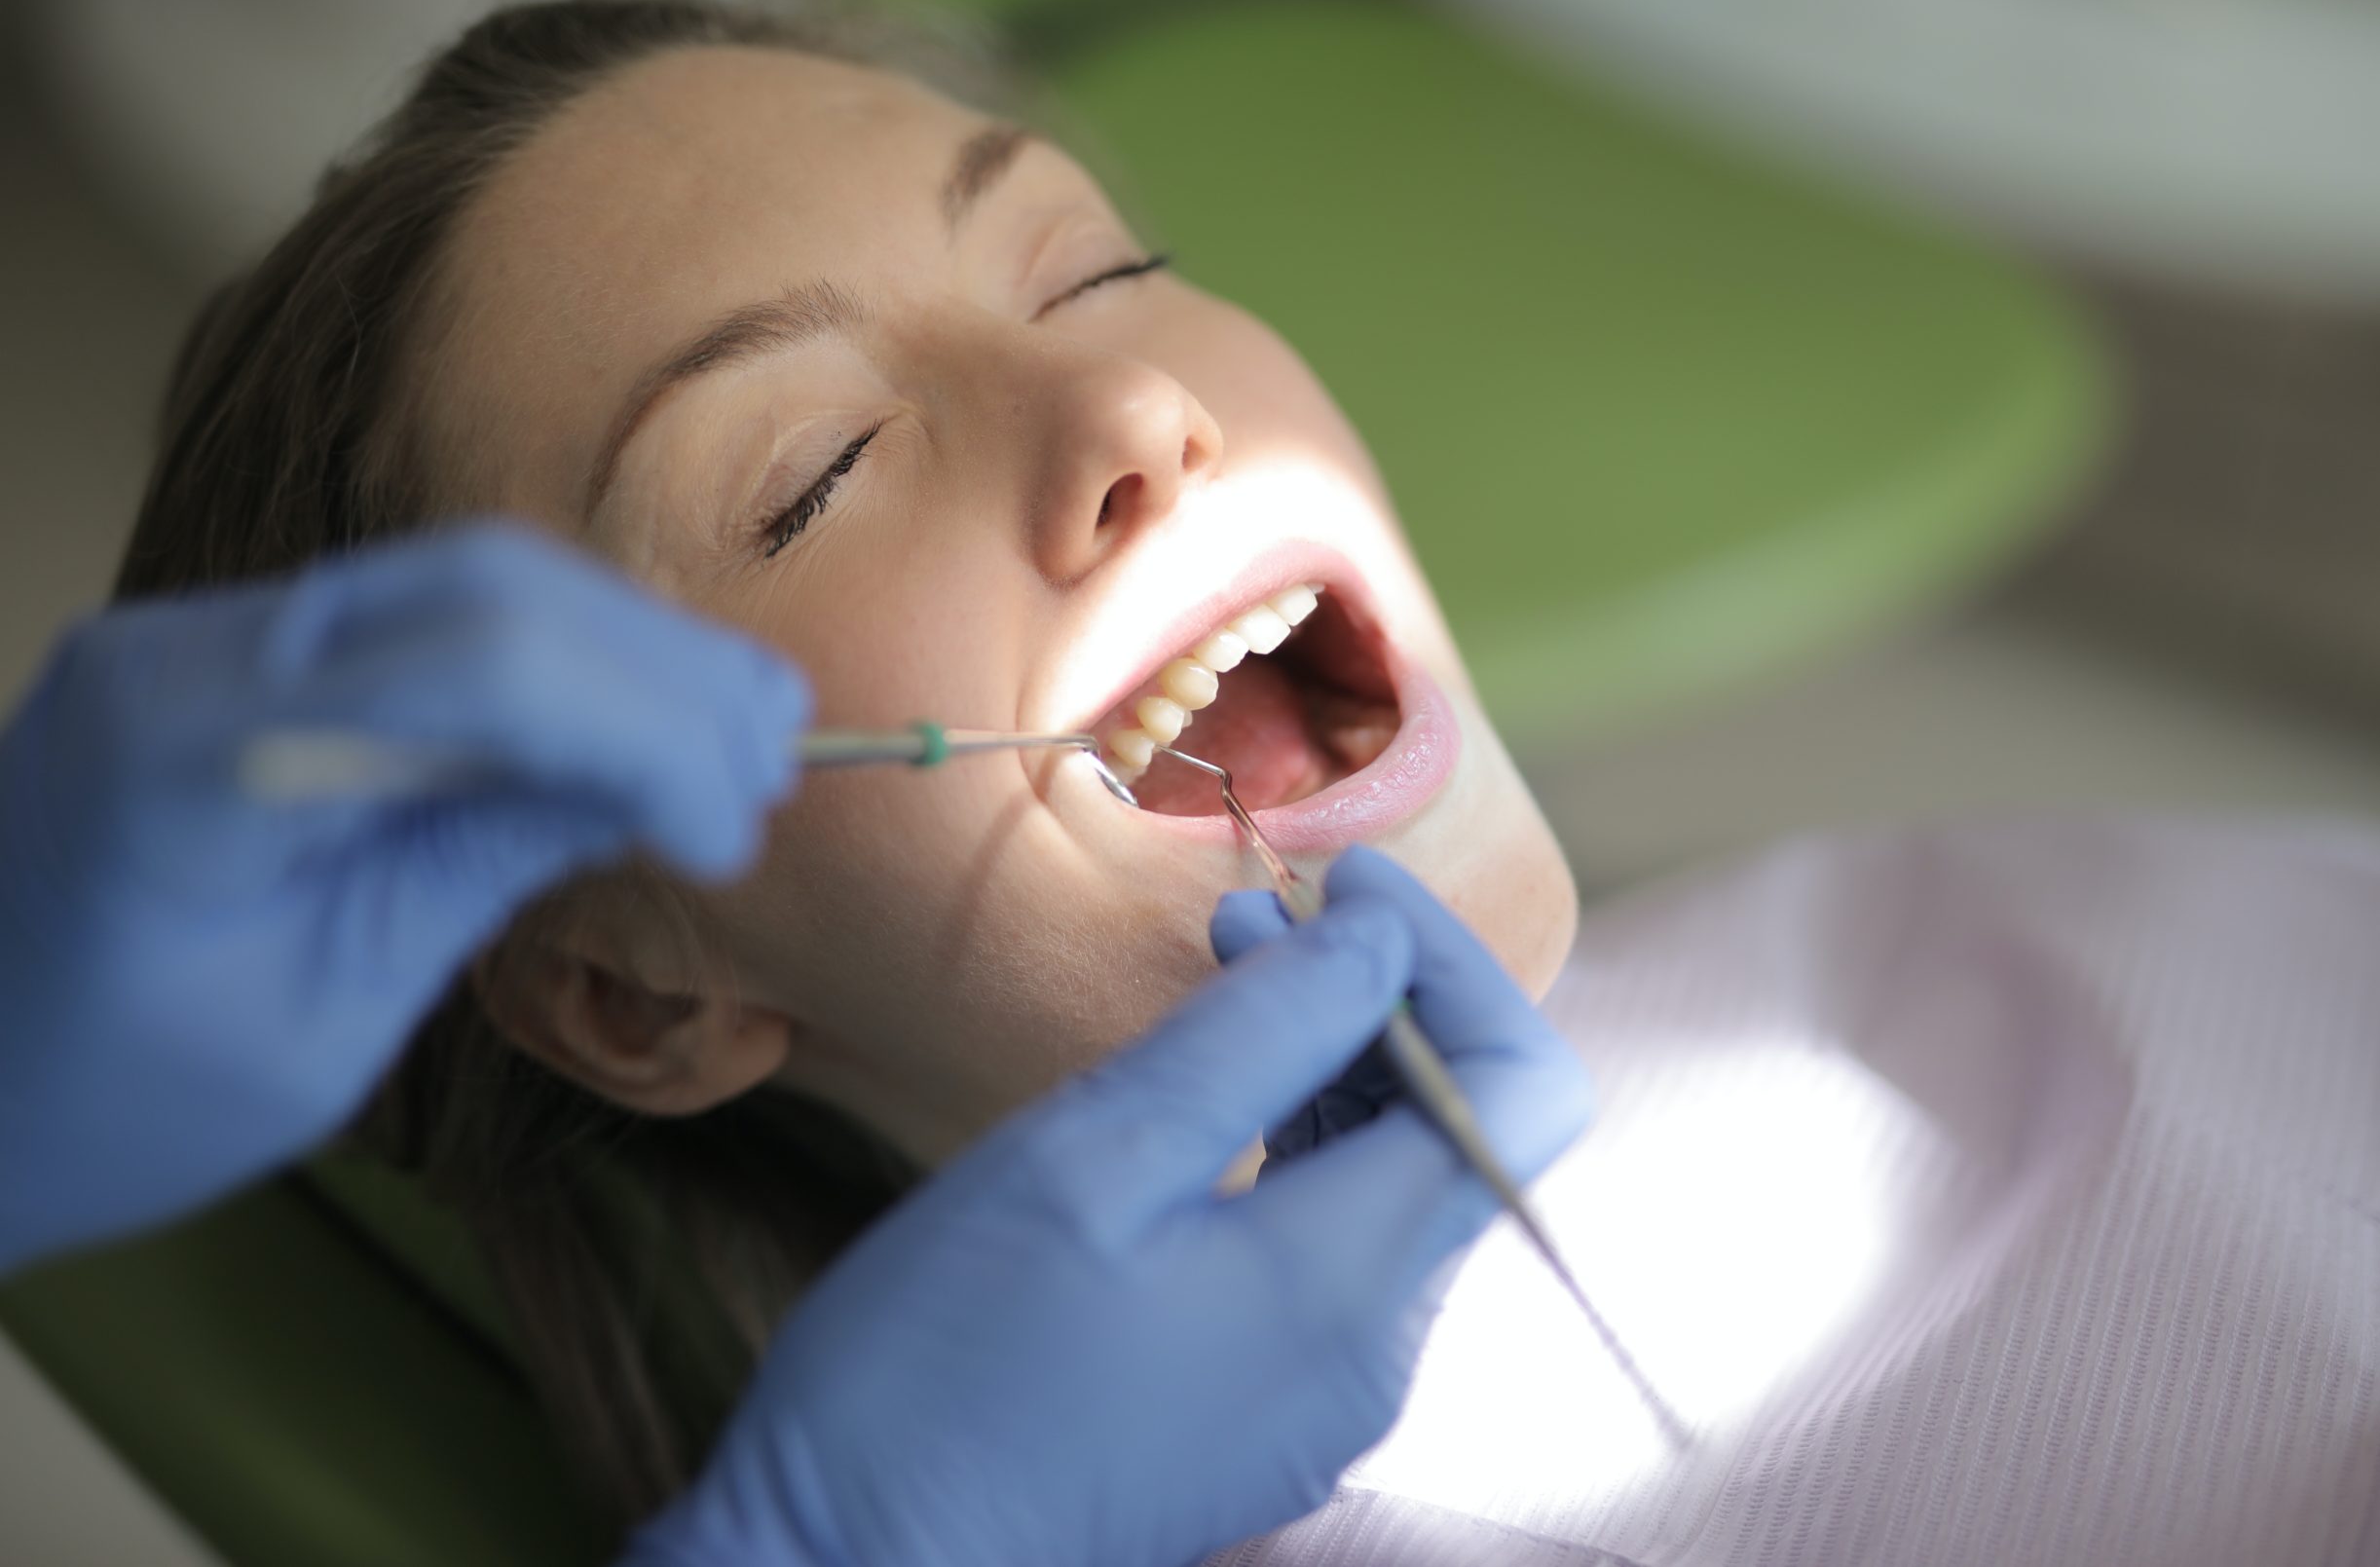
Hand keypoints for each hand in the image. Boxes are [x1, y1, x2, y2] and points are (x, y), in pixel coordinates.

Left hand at [0, 524, 807, 1272]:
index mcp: (187, 749)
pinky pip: (418, 617)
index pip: (470, 670)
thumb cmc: (102, 1101)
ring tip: (746, 726)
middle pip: (479, 587)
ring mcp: (203, 635)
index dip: (636, 730)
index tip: (732, 830)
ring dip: (621, 649)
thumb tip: (646, 790)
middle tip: (778, 753)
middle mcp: (188, 647)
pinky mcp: (233, 655)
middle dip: (654, 667)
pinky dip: (550, 659)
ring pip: (463, 579)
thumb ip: (472, 871)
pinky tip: (638, 714)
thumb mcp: (319, 1023)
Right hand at [629, 846, 1591, 1566]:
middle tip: (1253, 918)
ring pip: (1396, 1185)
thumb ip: (1256, 1037)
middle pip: (1464, 1132)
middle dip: (1380, 999)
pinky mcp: (1273, 1408)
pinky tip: (1204, 1098)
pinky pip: (1334, 1248)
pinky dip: (1298, 1146)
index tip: (1346, 887)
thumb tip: (1378, 941)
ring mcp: (1330, 1391)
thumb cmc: (945, 1362)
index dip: (1455, 966)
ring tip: (1223, 974)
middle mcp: (1377, 1350)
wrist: (853, 1560)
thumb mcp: (1095, 1157)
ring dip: (1333, 1064)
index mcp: (1350, 1283)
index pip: (1518, 1090)